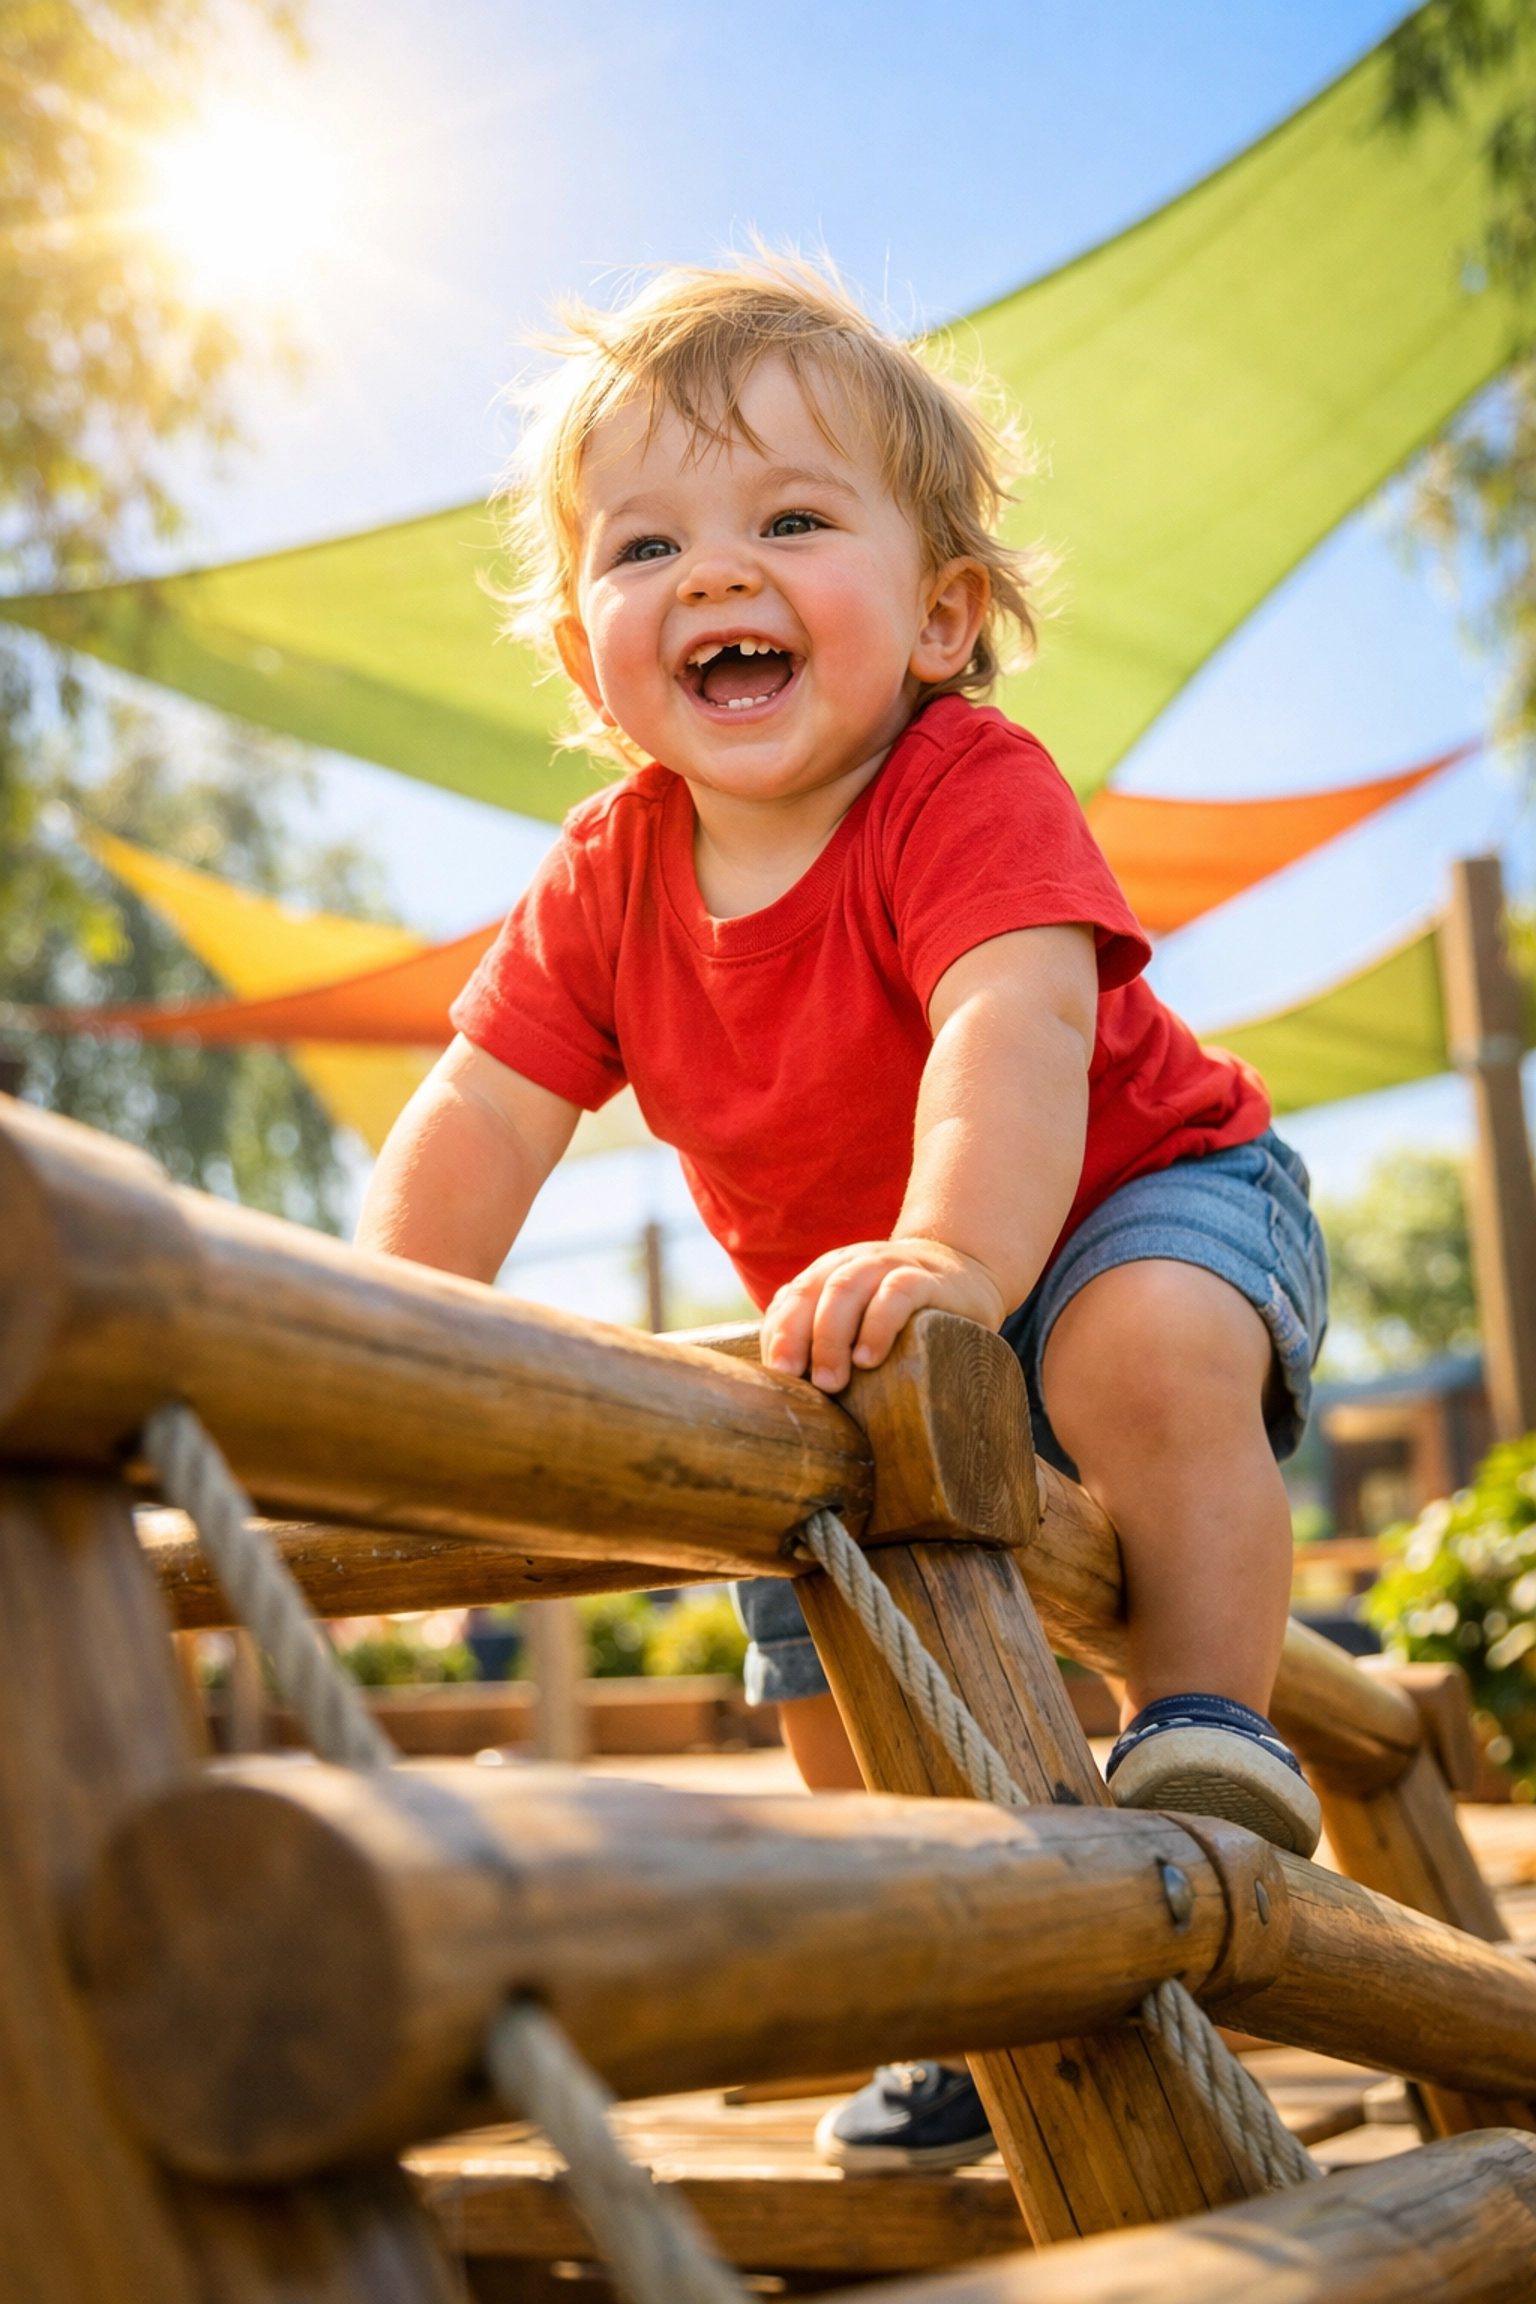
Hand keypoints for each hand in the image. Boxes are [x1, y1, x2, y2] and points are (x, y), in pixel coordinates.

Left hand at [761, 1237, 1006, 1392]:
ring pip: (846, 1290)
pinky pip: (896, 1293)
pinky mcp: (925, 1279)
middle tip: (796, 1384)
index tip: (773, 1382)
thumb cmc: (901, 1313)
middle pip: (809, 1295)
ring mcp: (887, 1265)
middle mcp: (850, 1265)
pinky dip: (877, 1325)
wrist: (965, 1271)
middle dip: (796, 1340)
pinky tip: (869, 1359)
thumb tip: (794, 1404)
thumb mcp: (860, 1321)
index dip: (776, 1339)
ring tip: (830, 1383)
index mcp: (826, 1276)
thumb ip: (827, 1344)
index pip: (788, 1303)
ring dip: (831, 1337)